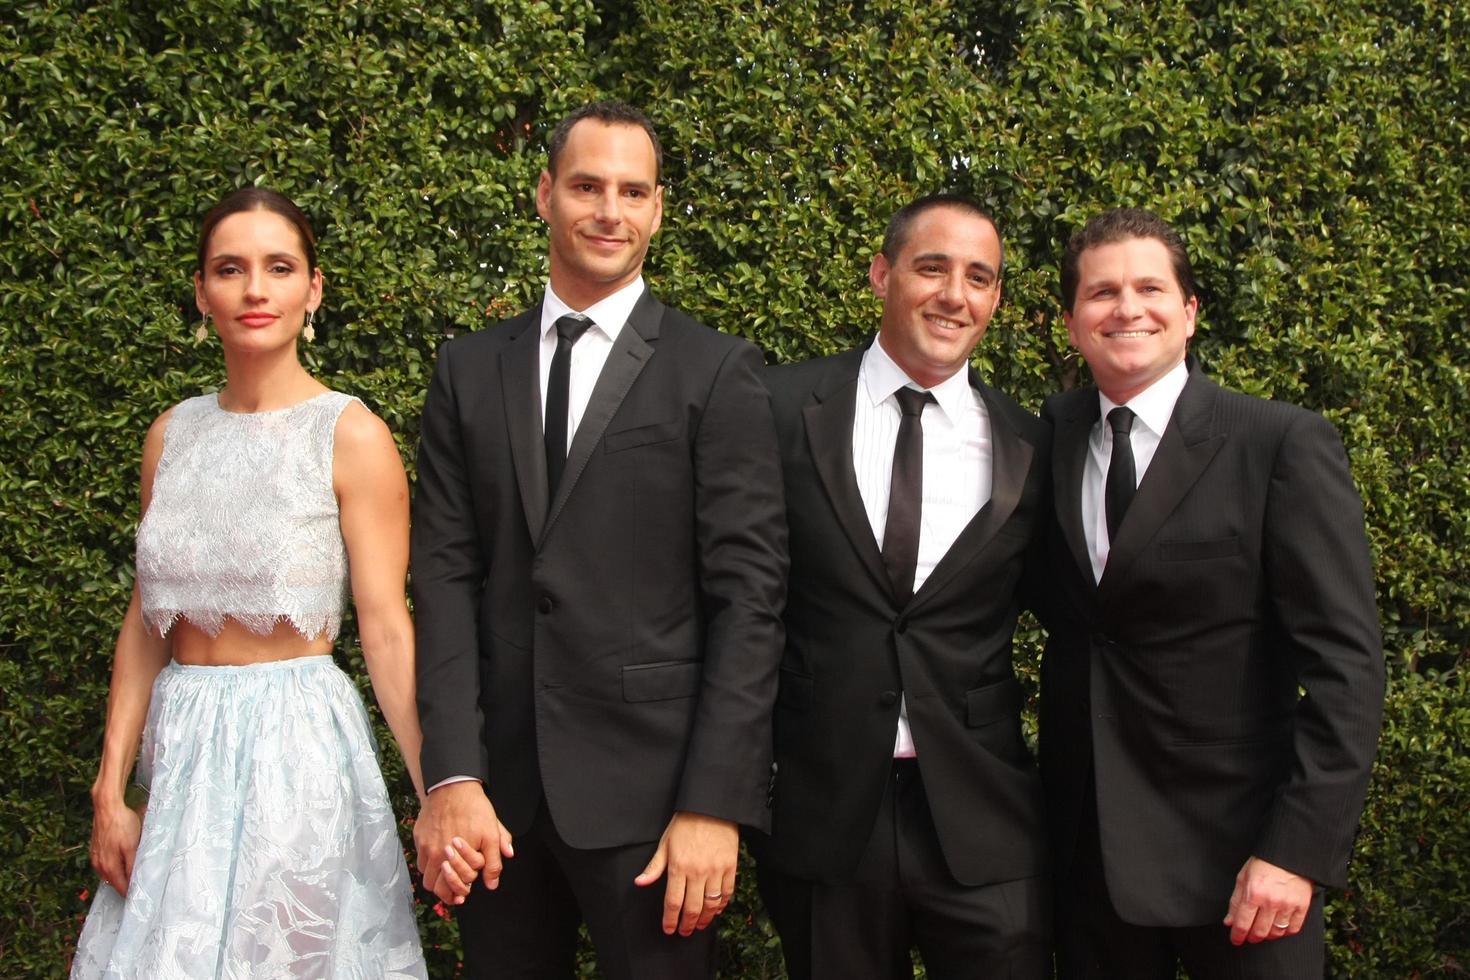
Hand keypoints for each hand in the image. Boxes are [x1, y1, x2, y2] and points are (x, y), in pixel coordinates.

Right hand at [90, 798, 141, 894]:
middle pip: (113, 882)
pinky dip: (112, 868)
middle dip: (124, 885)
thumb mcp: (132, 846)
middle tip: (137, 886)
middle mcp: (99, 865)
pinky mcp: (94, 849)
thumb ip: (131, 865)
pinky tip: (119, 863)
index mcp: (109, 866)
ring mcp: (95, 857)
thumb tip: (133, 881)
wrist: (107, 807)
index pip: (120, 887)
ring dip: (117, 877)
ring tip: (130, 877)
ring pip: (107, 874)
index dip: (130, 892)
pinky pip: (103, 865)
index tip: (140, 895)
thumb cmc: (122, 825)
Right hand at [414, 782, 512, 904]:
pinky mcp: (418, 837)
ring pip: (425, 875)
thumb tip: (492, 883)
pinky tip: (438, 857)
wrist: (454, 786)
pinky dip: (427, 863)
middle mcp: (438, 854)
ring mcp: (425, 846)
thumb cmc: (475, 809)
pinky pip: (419, 859)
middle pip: (434, 887)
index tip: (463, 894)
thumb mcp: (492, 833)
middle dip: (444, 891)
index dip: (460, 892)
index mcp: (458, 856)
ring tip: (445, 874)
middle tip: (453, 890)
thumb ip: (494, 861)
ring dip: (435, 878)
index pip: (453, 887)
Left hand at [633, 811, 737, 935]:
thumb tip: (640, 883)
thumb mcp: (665, 843)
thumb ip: (654, 867)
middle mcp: (697, 872)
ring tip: (699, 925)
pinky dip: (722, 905)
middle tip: (684, 932)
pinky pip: (727, 893)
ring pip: (711, 904)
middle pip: (692, 908)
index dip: (670, 920)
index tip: (669, 929)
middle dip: (687, 925)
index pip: (673, 902)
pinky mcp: (730, 867)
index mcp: (678, 866)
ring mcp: (715, 870)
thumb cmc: (685, 824)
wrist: (711, 807)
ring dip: (704, 919)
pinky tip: (716, 910)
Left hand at [1223, 855, 1312, 944]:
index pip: (1242, 923)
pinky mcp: (1302, 906)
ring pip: (1276, 933)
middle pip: (1259, 931)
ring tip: (1263, 931)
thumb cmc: (1264, 863)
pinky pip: (1293, 928)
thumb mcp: (1243, 878)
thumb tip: (1229, 921)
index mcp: (1253, 893)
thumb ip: (1235, 901)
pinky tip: (1279, 928)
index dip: (1237, 935)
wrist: (1288, 854)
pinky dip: (1285, 932)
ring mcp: (1288, 905)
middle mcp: (1271, 902)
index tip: (1236, 940)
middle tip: (1249, 937)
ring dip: (1268, 936)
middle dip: (1252, 937)